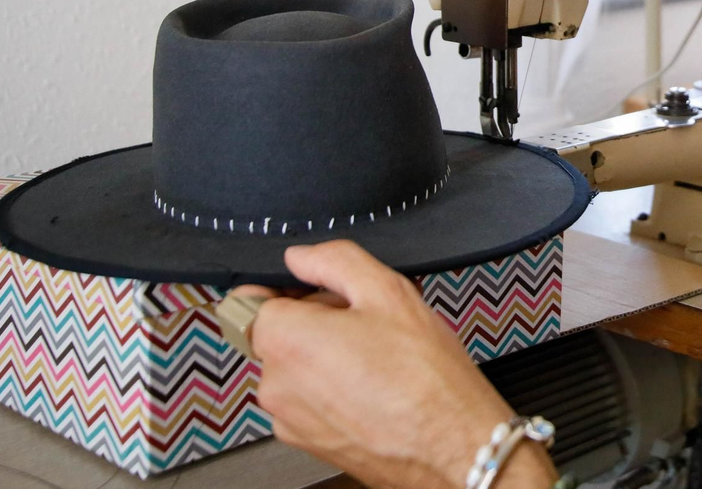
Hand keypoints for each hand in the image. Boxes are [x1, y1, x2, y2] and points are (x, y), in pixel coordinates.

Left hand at [232, 241, 556, 488]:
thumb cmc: (424, 377)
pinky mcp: (308, 444)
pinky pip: (309, 402)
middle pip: (277, 335)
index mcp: (287, 340)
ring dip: (325, 358)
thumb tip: (301, 257)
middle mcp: (276, 385)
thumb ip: (335, 261)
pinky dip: (333, 391)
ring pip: (295, 370)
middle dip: (314, 323)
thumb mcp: (388, 291)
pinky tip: (376, 387)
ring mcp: (290, 421)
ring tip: (378, 360)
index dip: (289, 291)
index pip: (250, 301)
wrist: (451, 445)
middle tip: (365, 324)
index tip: (317, 295)